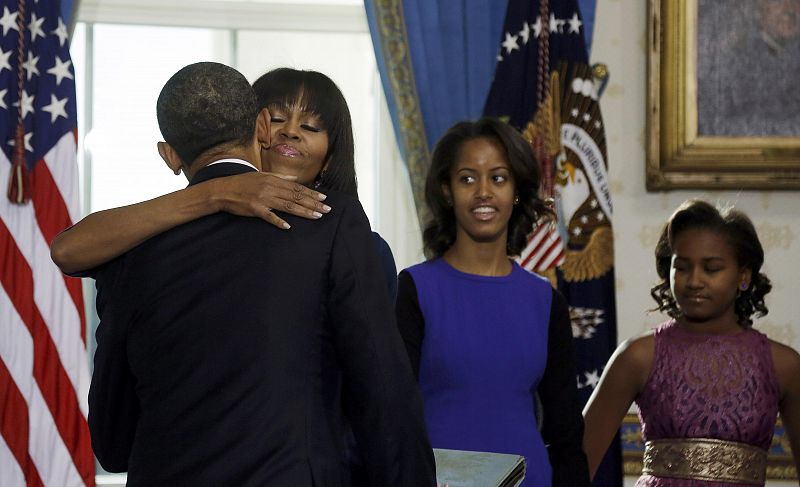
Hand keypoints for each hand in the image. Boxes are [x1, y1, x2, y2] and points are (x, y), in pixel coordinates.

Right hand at [209, 171, 330, 228]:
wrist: (222, 190)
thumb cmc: (243, 183)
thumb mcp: (262, 176)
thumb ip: (280, 178)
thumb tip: (295, 178)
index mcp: (273, 180)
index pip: (297, 187)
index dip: (311, 193)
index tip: (324, 198)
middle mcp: (270, 188)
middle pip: (296, 197)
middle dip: (313, 204)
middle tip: (327, 209)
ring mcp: (263, 199)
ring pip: (288, 206)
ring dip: (304, 212)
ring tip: (317, 216)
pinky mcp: (255, 209)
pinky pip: (269, 217)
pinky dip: (278, 221)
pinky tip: (288, 227)